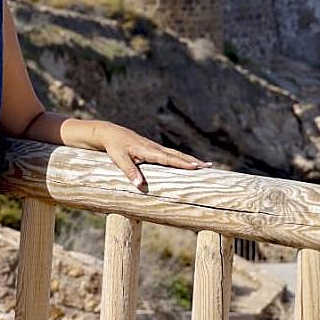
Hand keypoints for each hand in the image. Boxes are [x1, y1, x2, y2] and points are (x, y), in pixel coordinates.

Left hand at [95, 122, 209, 192]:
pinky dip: (182, 158)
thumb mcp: (119, 160)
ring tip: (205, 165)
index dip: (182, 163)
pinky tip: (188, 162)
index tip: (196, 167)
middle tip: (209, 167)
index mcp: (148, 150)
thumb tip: (140, 186)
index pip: (168, 158)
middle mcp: (154, 148)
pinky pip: (171, 154)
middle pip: (177, 155)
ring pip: (176, 154)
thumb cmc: (114, 147)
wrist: (110, 133)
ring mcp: (155, 147)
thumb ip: (130, 172)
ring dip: (190, 159)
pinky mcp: (153, 149)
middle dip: (193, 161)